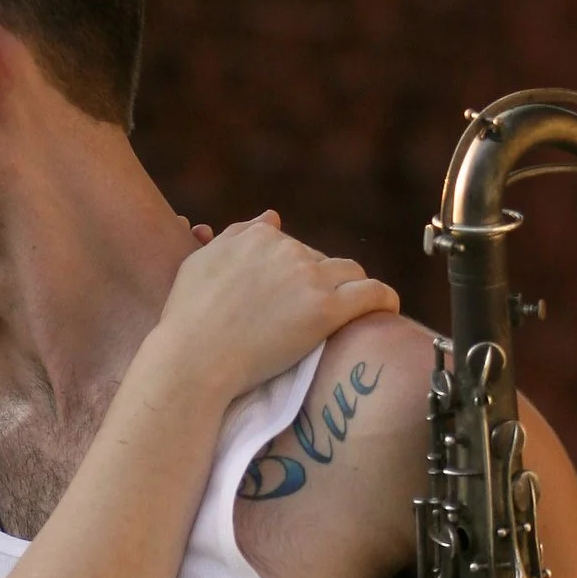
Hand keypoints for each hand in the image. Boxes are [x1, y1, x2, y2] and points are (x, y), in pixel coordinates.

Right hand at [157, 214, 398, 401]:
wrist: (193, 360)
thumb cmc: (187, 320)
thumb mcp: (200, 263)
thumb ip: (236, 236)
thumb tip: (272, 217)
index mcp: (258, 236)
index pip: (294, 248)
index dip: (295, 276)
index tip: (292, 299)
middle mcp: (287, 249)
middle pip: (323, 262)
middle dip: (321, 286)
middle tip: (311, 319)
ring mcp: (309, 278)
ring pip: (352, 274)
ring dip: (353, 291)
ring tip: (352, 315)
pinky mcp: (326, 310)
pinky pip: (373, 294)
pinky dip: (385, 300)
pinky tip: (389, 310)